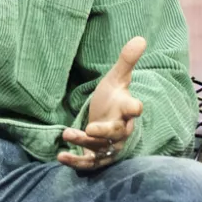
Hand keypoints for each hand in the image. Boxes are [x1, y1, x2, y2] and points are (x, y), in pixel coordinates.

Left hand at [59, 35, 146, 171]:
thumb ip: (126, 61)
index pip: (134, 110)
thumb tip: (140, 38)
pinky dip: (75, 162)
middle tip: (89, 129)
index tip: (135, 107)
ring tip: (66, 135)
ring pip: (100, 148)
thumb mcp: (116, 79)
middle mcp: (120, 131)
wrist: (106, 121)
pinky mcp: (98, 157)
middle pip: (116, 134)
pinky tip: (60, 157)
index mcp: (125, 110)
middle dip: (103, 132)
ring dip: (84, 143)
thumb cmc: (112, 99)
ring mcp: (109, 146)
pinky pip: (89, 163)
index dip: (135, 109)